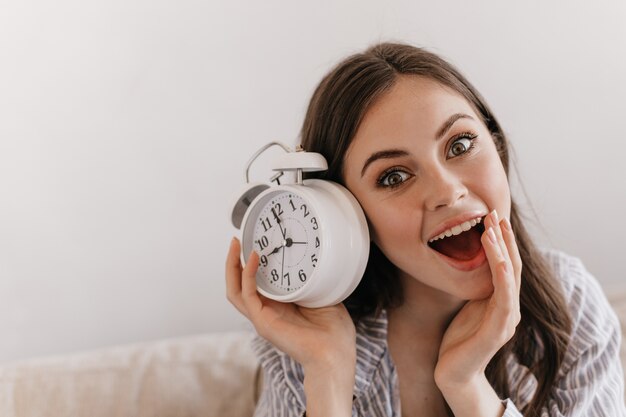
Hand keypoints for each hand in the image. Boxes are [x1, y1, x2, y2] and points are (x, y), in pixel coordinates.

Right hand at [225, 237, 356, 370]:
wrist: (335, 354)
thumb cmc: (333, 333)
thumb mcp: (322, 297)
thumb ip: (313, 281)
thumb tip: (315, 260)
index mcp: (279, 307)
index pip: (256, 285)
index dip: (250, 265)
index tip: (255, 243)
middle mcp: (267, 312)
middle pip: (238, 286)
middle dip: (233, 262)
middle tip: (236, 240)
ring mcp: (262, 318)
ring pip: (235, 290)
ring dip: (232, 266)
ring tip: (235, 245)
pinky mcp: (263, 321)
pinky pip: (248, 294)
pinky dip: (248, 274)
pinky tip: (254, 258)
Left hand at [434, 210, 520, 413]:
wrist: (453, 372)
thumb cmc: (458, 339)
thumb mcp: (467, 305)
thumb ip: (475, 287)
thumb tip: (468, 261)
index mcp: (502, 301)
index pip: (506, 264)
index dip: (501, 240)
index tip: (491, 216)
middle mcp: (510, 308)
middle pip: (512, 265)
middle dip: (503, 237)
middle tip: (494, 212)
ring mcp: (507, 319)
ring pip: (510, 277)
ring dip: (502, 249)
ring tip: (491, 227)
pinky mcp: (499, 330)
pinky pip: (504, 297)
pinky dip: (503, 275)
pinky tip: (500, 258)